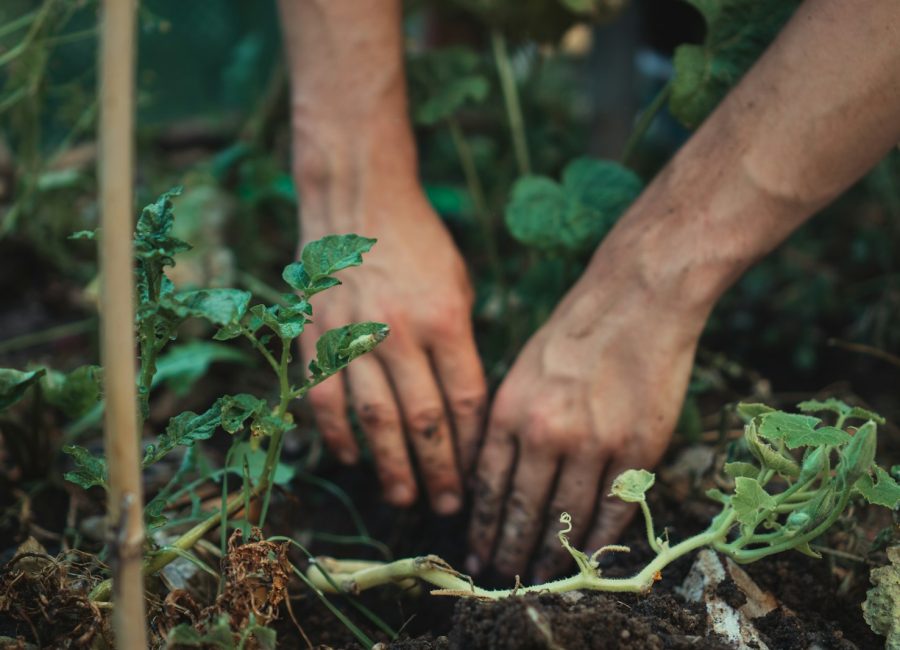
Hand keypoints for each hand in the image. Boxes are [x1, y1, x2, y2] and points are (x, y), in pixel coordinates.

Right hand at [299, 184, 486, 514]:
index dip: (472, 445)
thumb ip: (461, 343)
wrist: (358, 200)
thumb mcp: (458, 284)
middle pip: (423, 420)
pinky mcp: (317, 335)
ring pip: (374, 419)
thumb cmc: (419, 243)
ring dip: (390, 466)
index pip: (465, 400)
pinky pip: (326, 398)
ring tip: (404, 498)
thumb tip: (464, 406)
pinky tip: (352, 459)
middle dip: (439, 471)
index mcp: (445, 319)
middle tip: (447, 508)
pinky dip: (338, 434)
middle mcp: (400, 332)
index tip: (479, 475)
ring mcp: (353, 335)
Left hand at [467, 256, 704, 580]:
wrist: (637, 299)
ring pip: (566, 518)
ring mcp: (593, 444)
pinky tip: (587, 558)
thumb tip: (492, 476)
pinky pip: (613, 510)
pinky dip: (598, 540)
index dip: (482, 526)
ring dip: (551, 553)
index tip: (477, 552)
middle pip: (522, 510)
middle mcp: (545, 432)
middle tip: (502, 577)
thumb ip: (507, 422)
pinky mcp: (636, 449)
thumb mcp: (521, 369)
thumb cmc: (575, 330)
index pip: (488, 486)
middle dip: (509, 550)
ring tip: (540, 575)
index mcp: (509, 410)